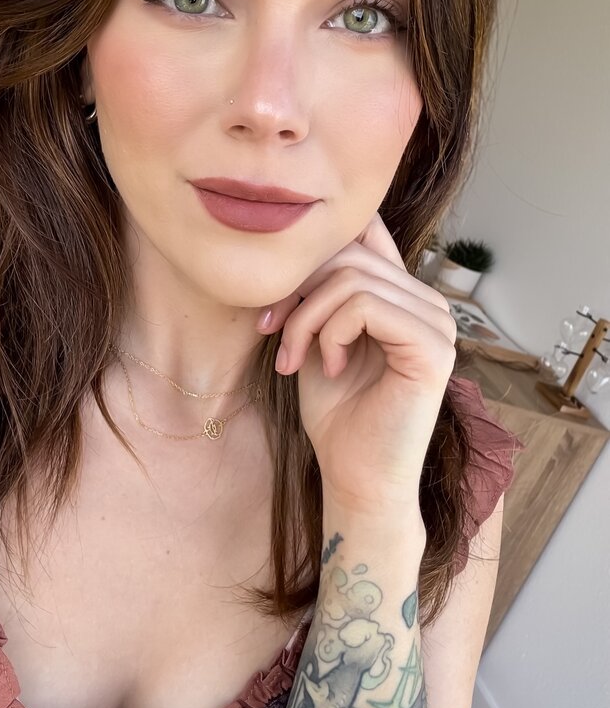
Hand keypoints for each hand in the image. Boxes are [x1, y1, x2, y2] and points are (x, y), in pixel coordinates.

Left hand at [256, 212, 457, 519]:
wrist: (355, 477)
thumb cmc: (335, 412)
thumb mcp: (318, 335)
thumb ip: (323, 288)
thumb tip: (303, 237)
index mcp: (403, 294)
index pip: (364, 230)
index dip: (309, 253)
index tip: (272, 305)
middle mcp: (427, 301)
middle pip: (348, 253)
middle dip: (296, 290)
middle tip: (270, 332)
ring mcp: (437, 322)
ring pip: (351, 278)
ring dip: (306, 318)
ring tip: (296, 360)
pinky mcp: (434, 347)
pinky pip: (366, 306)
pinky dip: (331, 333)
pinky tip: (329, 367)